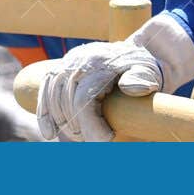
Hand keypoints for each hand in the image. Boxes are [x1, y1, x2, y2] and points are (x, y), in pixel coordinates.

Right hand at [35, 42, 163, 141]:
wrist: (136, 52)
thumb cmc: (144, 68)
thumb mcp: (149, 71)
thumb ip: (141, 79)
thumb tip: (135, 87)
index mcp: (101, 62)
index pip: (84, 99)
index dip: (90, 125)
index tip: (106, 141)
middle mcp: (81, 59)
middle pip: (67, 101)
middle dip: (78, 127)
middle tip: (94, 142)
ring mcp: (70, 61)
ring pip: (54, 97)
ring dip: (63, 123)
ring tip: (80, 138)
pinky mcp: (62, 67)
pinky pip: (46, 89)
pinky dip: (45, 113)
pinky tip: (49, 133)